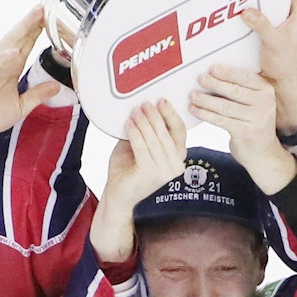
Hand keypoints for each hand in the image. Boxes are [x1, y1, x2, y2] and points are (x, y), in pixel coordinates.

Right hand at [0, 7, 59, 169]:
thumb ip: (37, 94)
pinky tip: (14, 51)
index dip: (39, 30)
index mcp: (12, 67)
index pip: (28, 44)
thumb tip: (56, 86)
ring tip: (36, 15)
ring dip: (22, 29)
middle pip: (20, 37)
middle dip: (33, 21)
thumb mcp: (21, 106)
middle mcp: (3, 63)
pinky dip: (4, 57)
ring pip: (9, 43)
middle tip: (46, 5)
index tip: (54, 17)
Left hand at [92, 100, 185, 262]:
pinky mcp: (151, 173)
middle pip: (166, 132)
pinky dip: (135, 133)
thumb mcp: (138, 145)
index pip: (179, 131)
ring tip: (134, 111)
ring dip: (143, 122)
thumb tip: (142, 107)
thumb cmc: (127, 171)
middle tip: (144, 103)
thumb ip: (144, 131)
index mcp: (177, 157)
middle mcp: (176, 165)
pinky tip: (129, 123)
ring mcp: (165, 171)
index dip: (171, 114)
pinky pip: (142, 146)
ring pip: (154, 138)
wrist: (117, 196)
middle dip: (154, 115)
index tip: (161, 100)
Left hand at [190, 65, 296, 193]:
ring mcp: (256, 119)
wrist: (263, 153)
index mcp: (266, 91)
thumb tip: (214, 74)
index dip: (228, 72)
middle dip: (215, 84)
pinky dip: (206, 114)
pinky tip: (195, 109)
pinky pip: (221, 120)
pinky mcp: (246, 132)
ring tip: (193, 95)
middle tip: (199, 78)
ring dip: (206, 100)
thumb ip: (242, 89)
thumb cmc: (253, 123)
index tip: (212, 67)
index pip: (245, 77)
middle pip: (235, 91)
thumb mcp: (254, 103)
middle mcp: (264, 103)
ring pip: (226, 106)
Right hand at [238, 0, 296, 134]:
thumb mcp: (275, 42)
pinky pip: (251, 17)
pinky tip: (228, 14)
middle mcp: (287, 11)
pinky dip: (242, 16)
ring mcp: (274, 20)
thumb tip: (248, 11)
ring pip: (259, 4)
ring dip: (246, 2)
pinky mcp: (262, 29)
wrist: (279, 85)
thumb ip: (263, 25)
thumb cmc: (286, 64)